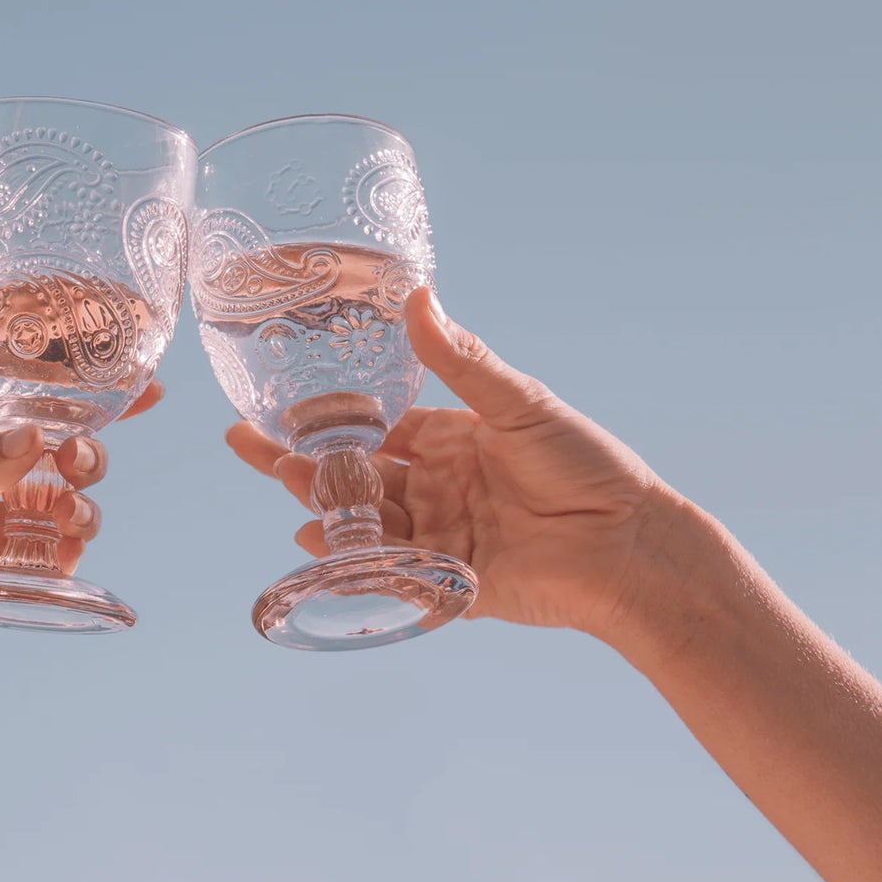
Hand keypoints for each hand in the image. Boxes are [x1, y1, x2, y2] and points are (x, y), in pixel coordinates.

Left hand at [0, 380, 162, 657]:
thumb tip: (38, 440)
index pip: (28, 399)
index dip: (86, 400)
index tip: (147, 393)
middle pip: (48, 456)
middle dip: (80, 463)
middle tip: (79, 476)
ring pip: (43, 507)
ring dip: (72, 513)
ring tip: (76, 527)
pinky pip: (20, 554)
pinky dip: (49, 556)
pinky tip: (64, 559)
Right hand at [227, 288, 681, 642]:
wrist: (631, 544)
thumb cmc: (586, 464)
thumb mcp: (518, 403)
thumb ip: (461, 361)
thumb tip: (418, 296)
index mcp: (450, 441)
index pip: (376, 429)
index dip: (330, 422)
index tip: (280, 409)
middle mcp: (436, 488)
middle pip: (357, 477)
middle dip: (305, 465)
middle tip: (251, 448)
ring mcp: (440, 537)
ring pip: (367, 523)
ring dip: (326, 510)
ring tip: (288, 491)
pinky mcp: (450, 584)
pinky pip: (393, 575)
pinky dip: (355, 564)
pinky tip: (320, 548)